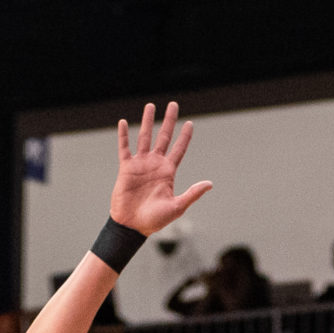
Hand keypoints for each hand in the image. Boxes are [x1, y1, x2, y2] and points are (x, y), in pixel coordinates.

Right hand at [105, 102, 213, 237]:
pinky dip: (124, 135)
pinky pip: (124, 148)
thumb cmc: (155, 220)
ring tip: (151, 106)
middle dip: (169, 121)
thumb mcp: (177, 206)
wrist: (132, 226)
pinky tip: (124, 122)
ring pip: (145, 137)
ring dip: (148, 121)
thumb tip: (210, 184)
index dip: (185, 136)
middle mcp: (155, 165)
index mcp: (169, 172)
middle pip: (164, 137)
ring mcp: (141, 164)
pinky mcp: (126, 168)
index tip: (190, 123)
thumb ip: (192, 193)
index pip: (179, 149)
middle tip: (173, 104)